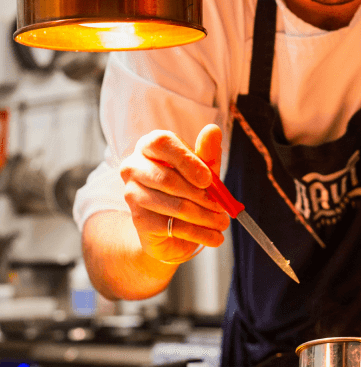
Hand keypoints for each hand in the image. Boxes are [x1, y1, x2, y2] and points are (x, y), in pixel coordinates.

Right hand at [119, 124, 229, 264]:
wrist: (168, 228)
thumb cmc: (186, 188)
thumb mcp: (201, 170)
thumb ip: (207, 153)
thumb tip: (213, 130)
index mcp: (149, 146)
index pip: (161, 143)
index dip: (186, 160)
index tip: (208, 179)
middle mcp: (134, 167)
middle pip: (167, 178)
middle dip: (201, 195)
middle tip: (222, 206)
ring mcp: (132, 195)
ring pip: (175, 205)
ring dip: (205, 217)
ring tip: (222, 222)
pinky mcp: (139, 221)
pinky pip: (175, 226)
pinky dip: (200, 233)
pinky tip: (214, 237)